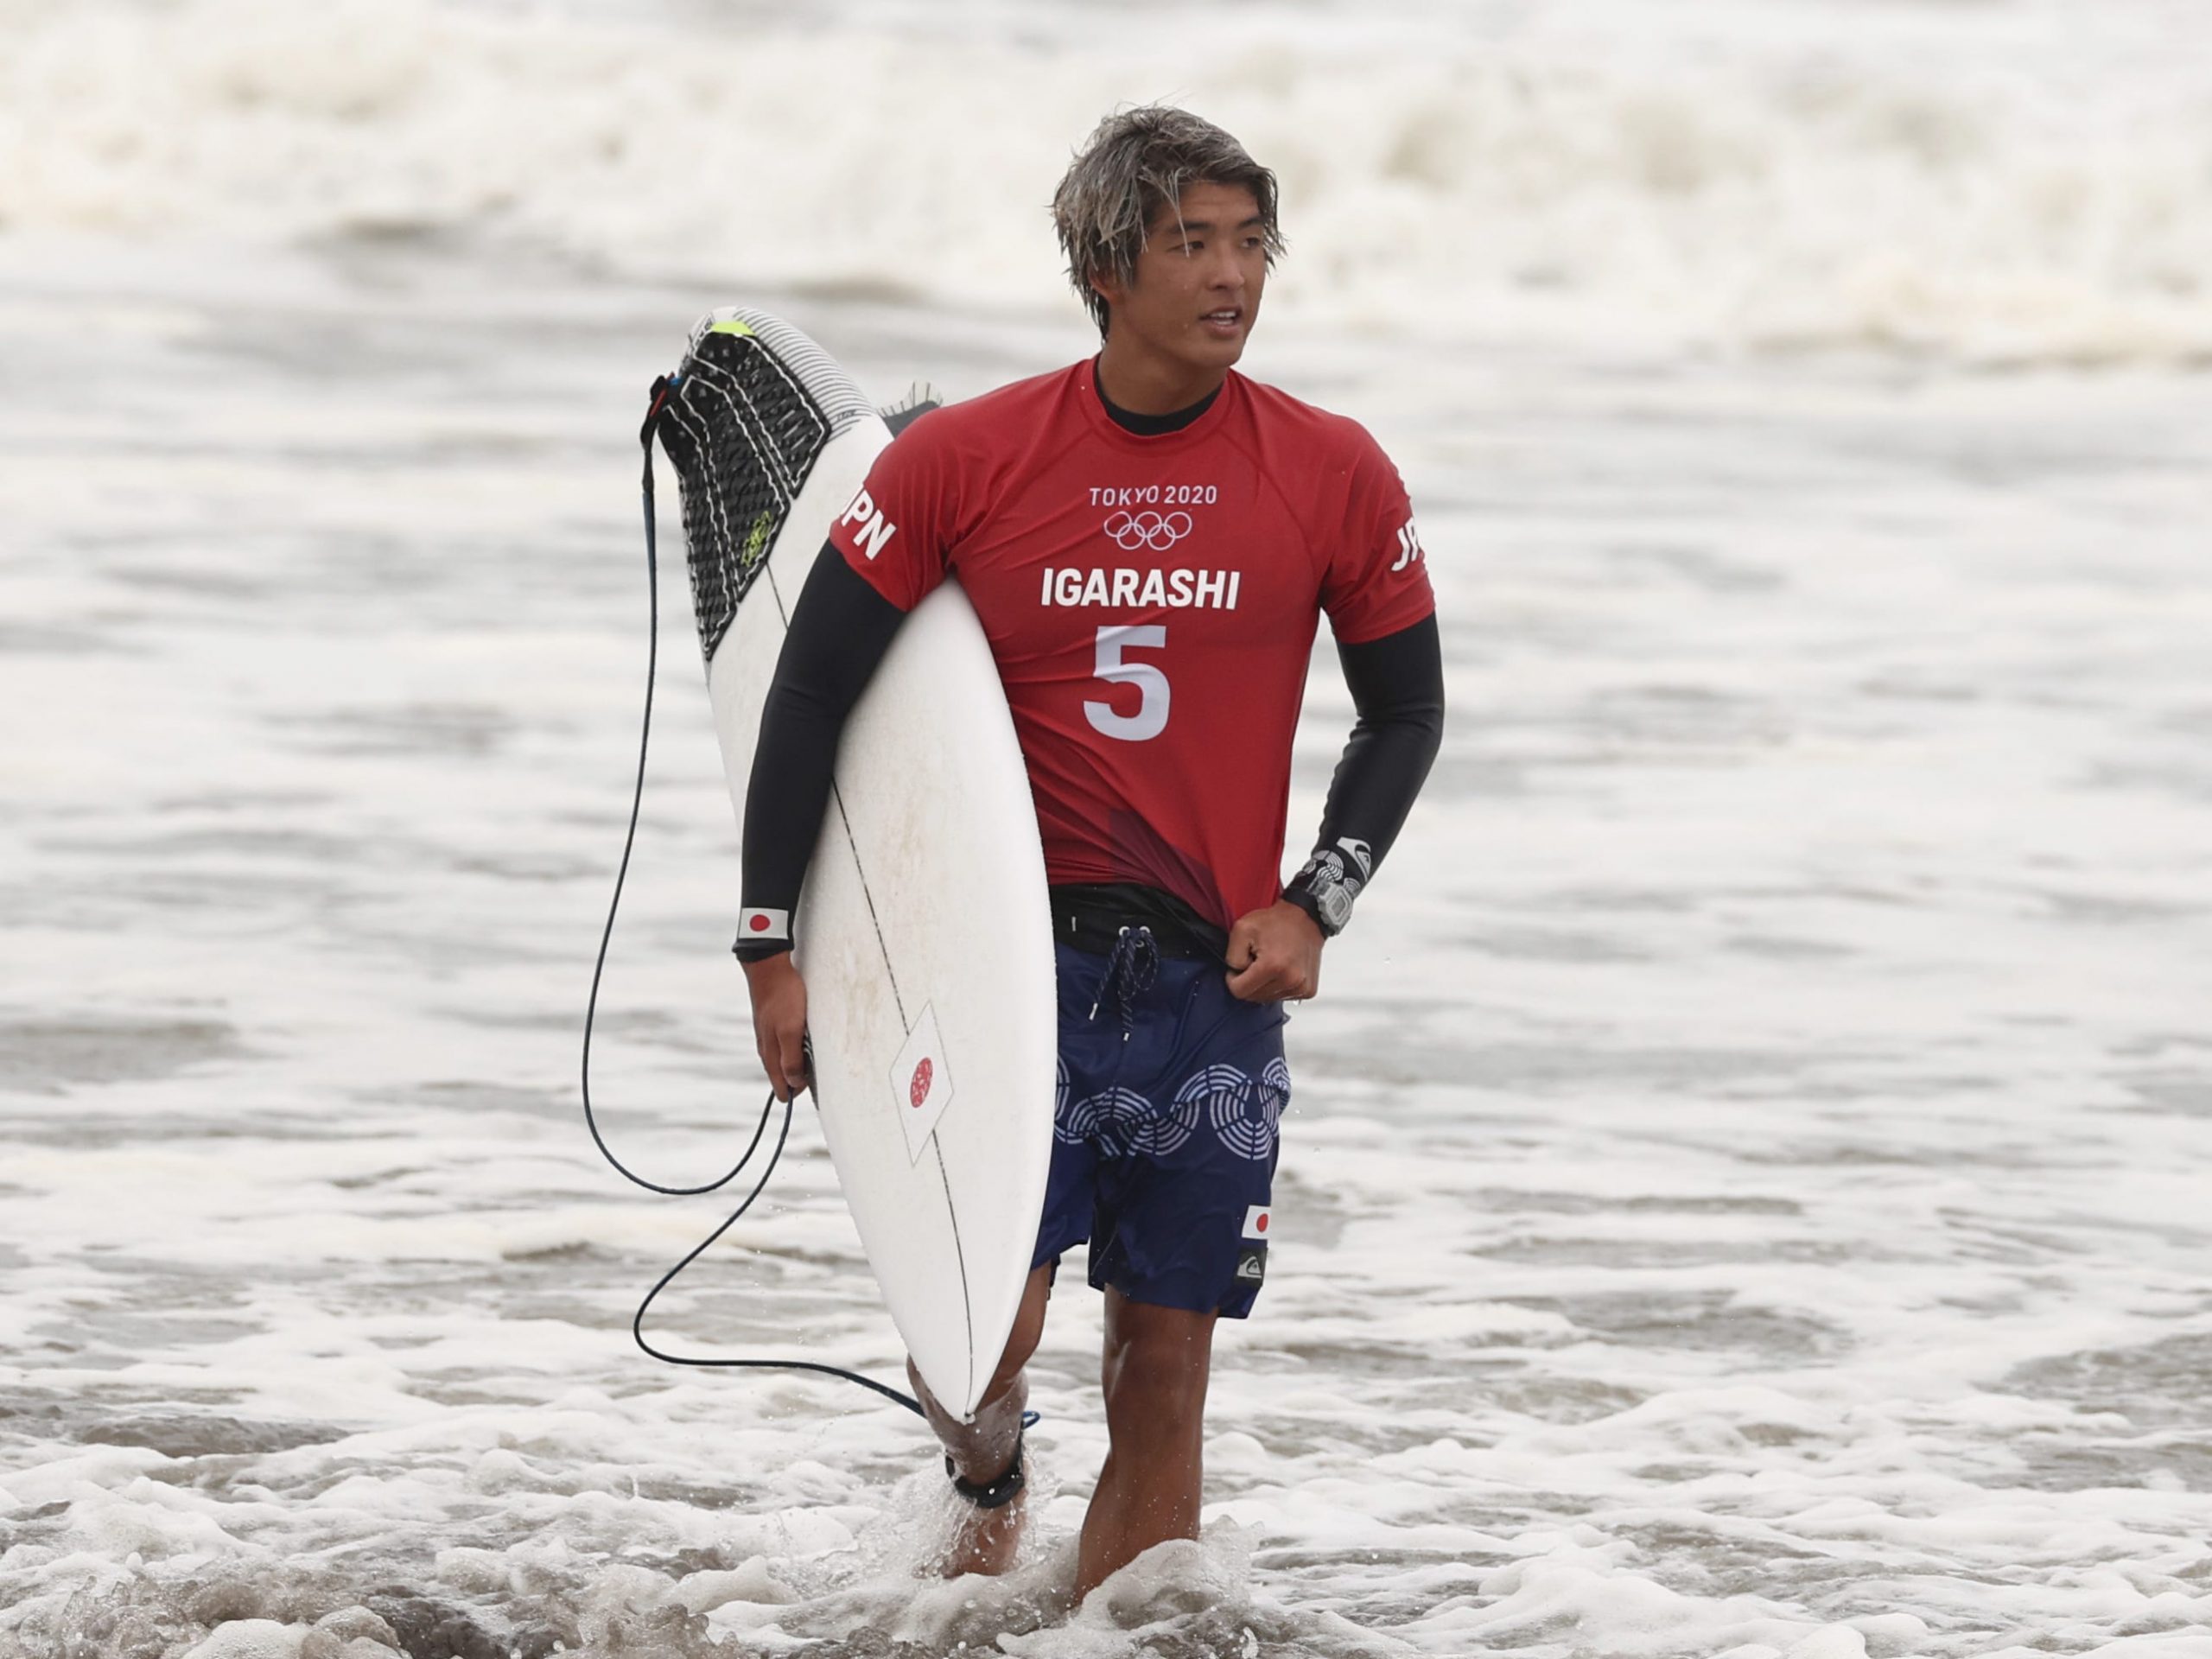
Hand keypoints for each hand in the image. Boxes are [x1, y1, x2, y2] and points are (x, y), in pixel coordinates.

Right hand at [742, 952, 810, 1100]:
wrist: (769, 968)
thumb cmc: (783, 997)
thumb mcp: (791, 1030)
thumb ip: (791, 1059)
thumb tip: (794, 1084)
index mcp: (769, 1054)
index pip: (781, 1088)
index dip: (798, 1090)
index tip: (814, 1083)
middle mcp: (767, 1048)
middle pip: (782, 1076)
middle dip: (799, 1079)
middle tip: (817, 1069)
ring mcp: (768, 1036)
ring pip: (783, 1061)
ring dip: (799, 1064)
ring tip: (813, 1056)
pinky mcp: (773, 1024)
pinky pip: (784, 1045)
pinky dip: (796, 1049)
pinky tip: (805, 1041)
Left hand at [1224, 901, 1323, 1002]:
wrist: (1305, 917)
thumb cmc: (1276, 921)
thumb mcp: (1242, 929)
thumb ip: (1231, 957)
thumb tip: (1236, 975)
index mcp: (1273, 966)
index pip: (1239, 991)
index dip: (1234, 977)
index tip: (1243, 962)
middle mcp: (1291, 980)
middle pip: (1253, 997)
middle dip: (1250, 980)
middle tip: (1258, 959)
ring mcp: (1302, 987)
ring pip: (1267, 998)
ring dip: (1264, 983)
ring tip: (1272, 961)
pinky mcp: (1309, 990)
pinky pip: (1282, 997)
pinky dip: (1278, 985)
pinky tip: (1282, 968)